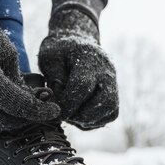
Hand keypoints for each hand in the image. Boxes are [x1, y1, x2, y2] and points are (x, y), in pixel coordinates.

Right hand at [0, 0, 59, 133]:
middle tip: (39, 108)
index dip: (41, 111)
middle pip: (7, 123)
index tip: (55, 110)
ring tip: (19, 105)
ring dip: (7, 120)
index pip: (21, 107)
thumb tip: (35, 108)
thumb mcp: (8, 55)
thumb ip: (20, 86)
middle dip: (26, 118)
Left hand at [38, 9, 118, 129]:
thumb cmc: (59, 52)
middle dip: (82, 115)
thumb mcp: (49, 58)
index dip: (68, 104)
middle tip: (64, 115)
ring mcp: (114, 83)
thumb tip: (58, 100)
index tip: (55, 111)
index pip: (82, 87)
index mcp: (89, 59)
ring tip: (70, 114)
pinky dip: (93, 121)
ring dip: (88, 120)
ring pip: (110, 111)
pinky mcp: (114, 94)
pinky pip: (109, 115)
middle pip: (105, 101)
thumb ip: (54, 78)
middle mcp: (107, 72)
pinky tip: (77, 114)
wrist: (77, 43)